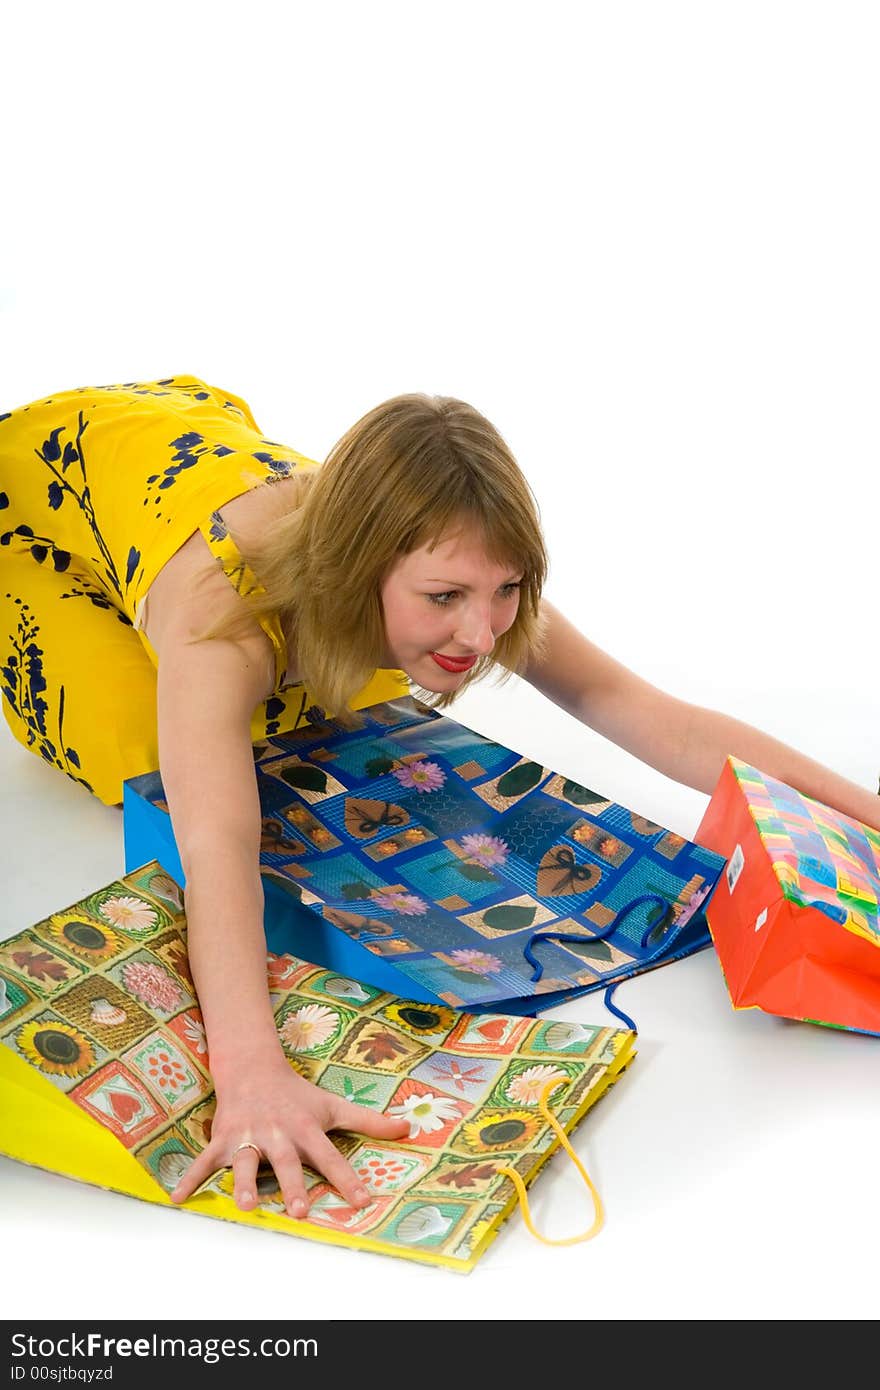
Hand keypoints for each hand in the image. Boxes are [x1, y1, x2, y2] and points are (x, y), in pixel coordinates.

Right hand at [169, 1054, 410, 1217]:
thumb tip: (408, 1129)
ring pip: (243, 1161)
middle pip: (285, 1162)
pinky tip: (177, 1199)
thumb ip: (369, 1122)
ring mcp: (247, 1137)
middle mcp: (277, 1134)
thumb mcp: (333, 1105)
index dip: (347, 1178)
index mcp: (305, 1128)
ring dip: (241, 1182)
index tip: (363, 1200)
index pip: (330, 1156)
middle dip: (291, 1185)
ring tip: (242, 1206)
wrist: (253, 1067)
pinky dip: (189, 1178)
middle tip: (300, 1211)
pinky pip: (203, 1160)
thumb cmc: (297, 1094)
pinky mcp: (223, 1139)